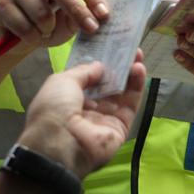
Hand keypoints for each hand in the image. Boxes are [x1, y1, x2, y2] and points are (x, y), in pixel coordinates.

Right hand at [0, 0, 108, 48]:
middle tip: (91, 28)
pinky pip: (24, 26)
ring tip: (46, 31)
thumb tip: (97, 16)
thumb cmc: (47, 21)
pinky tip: (30, 35)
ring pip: (41, 12)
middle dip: (78, 10)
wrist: (14, 34)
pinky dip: (33, 37)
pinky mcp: (0, 2)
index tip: (104, 14)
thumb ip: (81, 13)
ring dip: (49, 29)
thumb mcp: (68, 18)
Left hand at [18, 53, 145, 178]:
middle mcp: (85, 110)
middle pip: (106, 86)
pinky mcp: (120, 128)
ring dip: (129, 74)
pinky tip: (139, 68)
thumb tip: (100, 66)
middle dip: (116, 67)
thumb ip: (83, 71)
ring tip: (138, 55)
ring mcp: (104, 120)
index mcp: (66, 100)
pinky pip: (129, 106)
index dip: (97, 64)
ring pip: (120, 94)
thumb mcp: (62, 81)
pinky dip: (136, 87)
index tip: (109, 48)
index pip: (86, 80)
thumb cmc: (54, 108)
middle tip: (128, 49)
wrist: (61, 144)